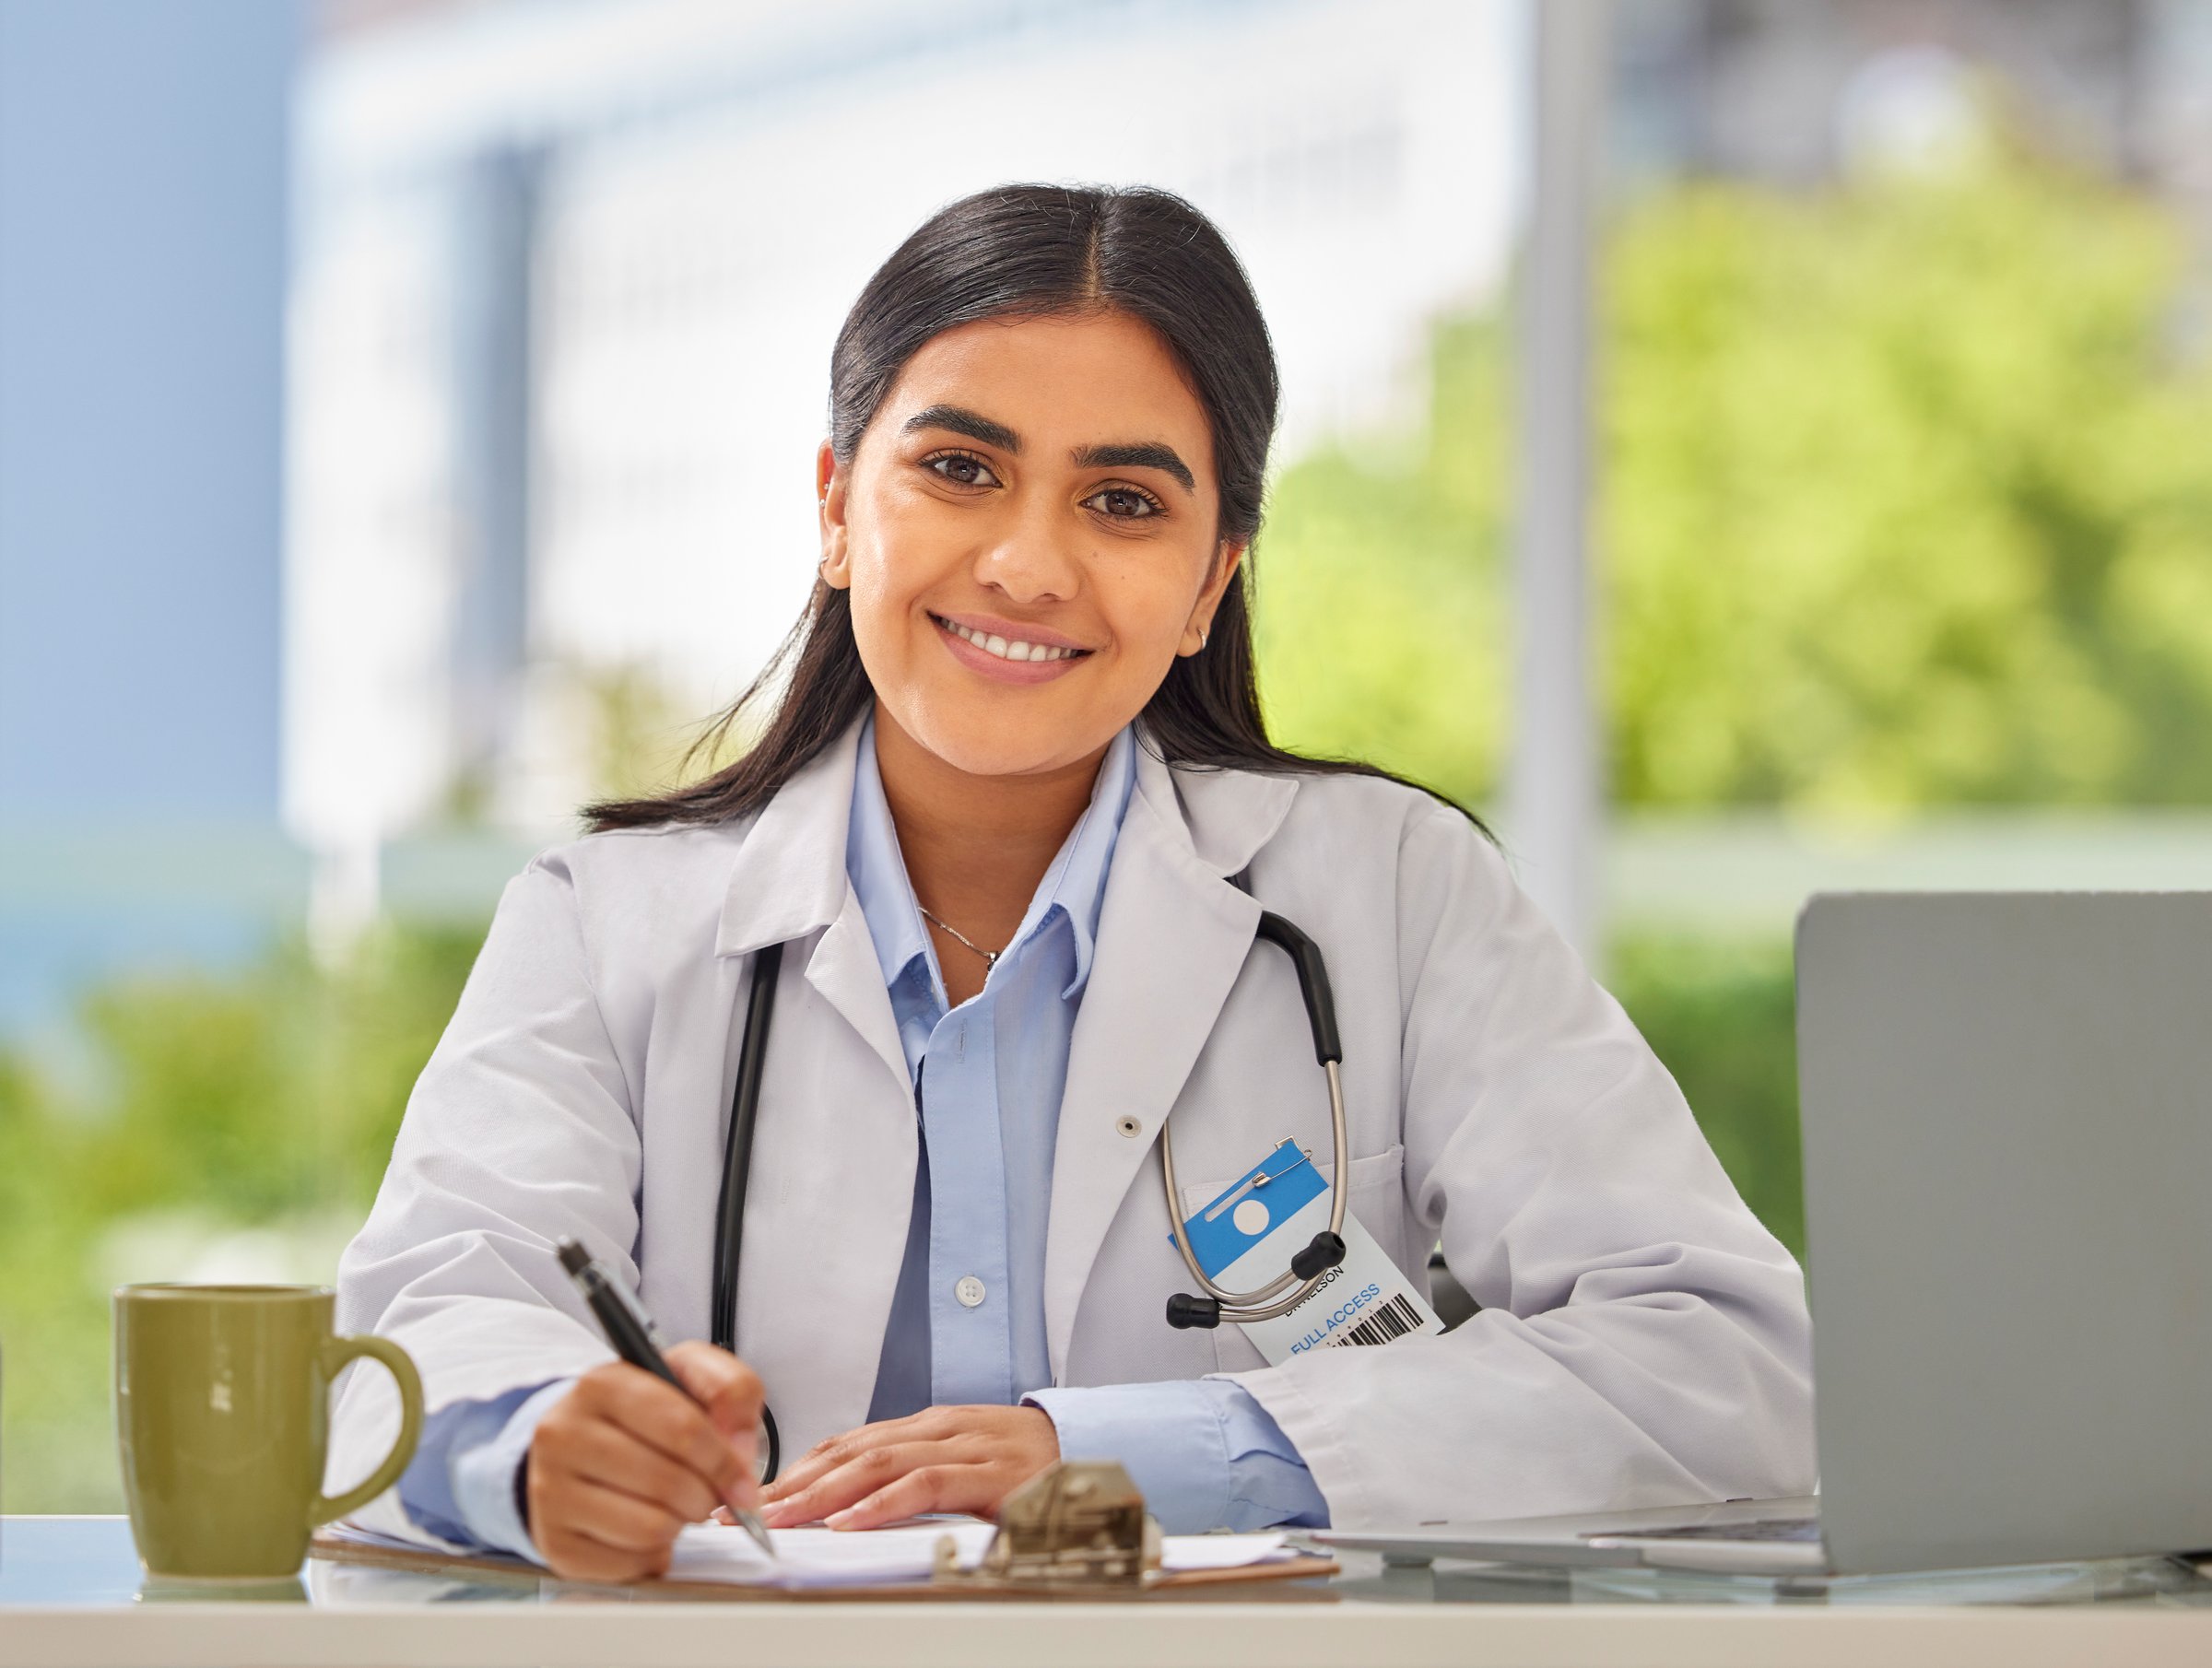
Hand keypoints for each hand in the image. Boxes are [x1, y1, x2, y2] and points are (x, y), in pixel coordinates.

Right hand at [526, 1341, 763, 1582]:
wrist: (578, 1445)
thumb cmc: (641, 1413)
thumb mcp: (688, 1376)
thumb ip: (732, 1393)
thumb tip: (739, 1456)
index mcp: (601, 1385)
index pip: (682, 1428)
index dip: (725, 1461)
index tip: (742, 1481)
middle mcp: (563, 1434)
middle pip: (667, 1483)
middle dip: (706, 1496)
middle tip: (708, 1493)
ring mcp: (550, 1491)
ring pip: (649, 1528)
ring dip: (681, 1525)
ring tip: (676, 1507)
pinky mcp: (555, 1542)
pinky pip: (628, 1564)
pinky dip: (653, 1554)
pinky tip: (647, 1529)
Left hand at [757, 1404, 1058, 1530]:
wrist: (1093, 1448)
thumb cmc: (1023, 1461)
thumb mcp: (958, 1462)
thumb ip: (909, 1475)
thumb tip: (847, 1502)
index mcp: (924, 1426)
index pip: (844, 1444)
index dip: (794, 1470)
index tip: (751, 1496)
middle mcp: (936, 1429)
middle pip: (848, 1452)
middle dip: (792, 1484)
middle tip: (744, 1510)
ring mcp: (962, 1448)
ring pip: (877, 1464)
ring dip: (822, 1494)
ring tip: (783, 1518)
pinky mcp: (988, 1474)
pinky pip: (925, 1485)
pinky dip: (882, 1503)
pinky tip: (850, 1521)